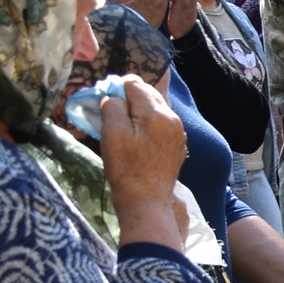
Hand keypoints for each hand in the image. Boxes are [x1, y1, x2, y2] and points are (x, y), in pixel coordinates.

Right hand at [98, 76, 186, 201]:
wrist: (147, 198)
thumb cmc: (126, 167)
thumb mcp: (113, 133)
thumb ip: (114, 107)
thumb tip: (115, 96)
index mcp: (156, 112)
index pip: (135, 83)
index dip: (116, 87)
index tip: (105, 101)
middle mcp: (172, 117)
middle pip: (147, 93)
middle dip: (128, 97)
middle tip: (112, 113)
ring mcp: (178, 131)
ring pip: (155, 108)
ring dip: (138, 110)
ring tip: (123, 126)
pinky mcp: (177, 144)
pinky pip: (161, 123)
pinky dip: (147, 123)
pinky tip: (137, 137)